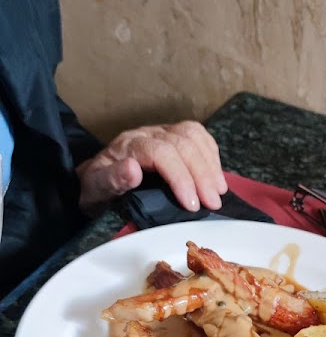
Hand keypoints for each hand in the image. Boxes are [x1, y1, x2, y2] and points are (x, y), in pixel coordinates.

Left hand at [76, 121, 227, 213]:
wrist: (95, 178)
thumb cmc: (98, 187)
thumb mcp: (96, 189)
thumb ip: (112, 179)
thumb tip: (133, 170)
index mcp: (128, 146)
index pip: (161, 153)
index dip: (180, 177)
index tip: (192, 204)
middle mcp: (147, 134)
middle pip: (182, 144)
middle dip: (201, 175)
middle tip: (212, 203)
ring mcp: (161, 132)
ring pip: (192, 136)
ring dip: (210, 164)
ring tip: (218, 192)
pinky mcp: (172, 135)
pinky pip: (197, 134)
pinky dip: (210, 154)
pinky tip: (216, 175)